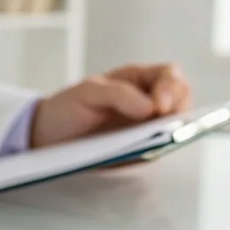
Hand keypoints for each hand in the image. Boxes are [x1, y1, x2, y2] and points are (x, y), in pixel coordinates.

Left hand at [30, 63, 191, 147]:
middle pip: (181, 101)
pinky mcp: (141, 150)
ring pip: (175, 127)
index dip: (172, 88)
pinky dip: (158, 151)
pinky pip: (159, 150)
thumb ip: (118, 94)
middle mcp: (148, 102)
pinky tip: (147, 152)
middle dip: (179, 110)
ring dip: (173, 133)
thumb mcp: (87, 93)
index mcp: (137, 81)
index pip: (170, 77)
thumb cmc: (66, 108)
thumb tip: (151, 107)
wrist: (48, 137)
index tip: (159, 106)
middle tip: (164, 124)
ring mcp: (146, 127)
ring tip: (158, 140)